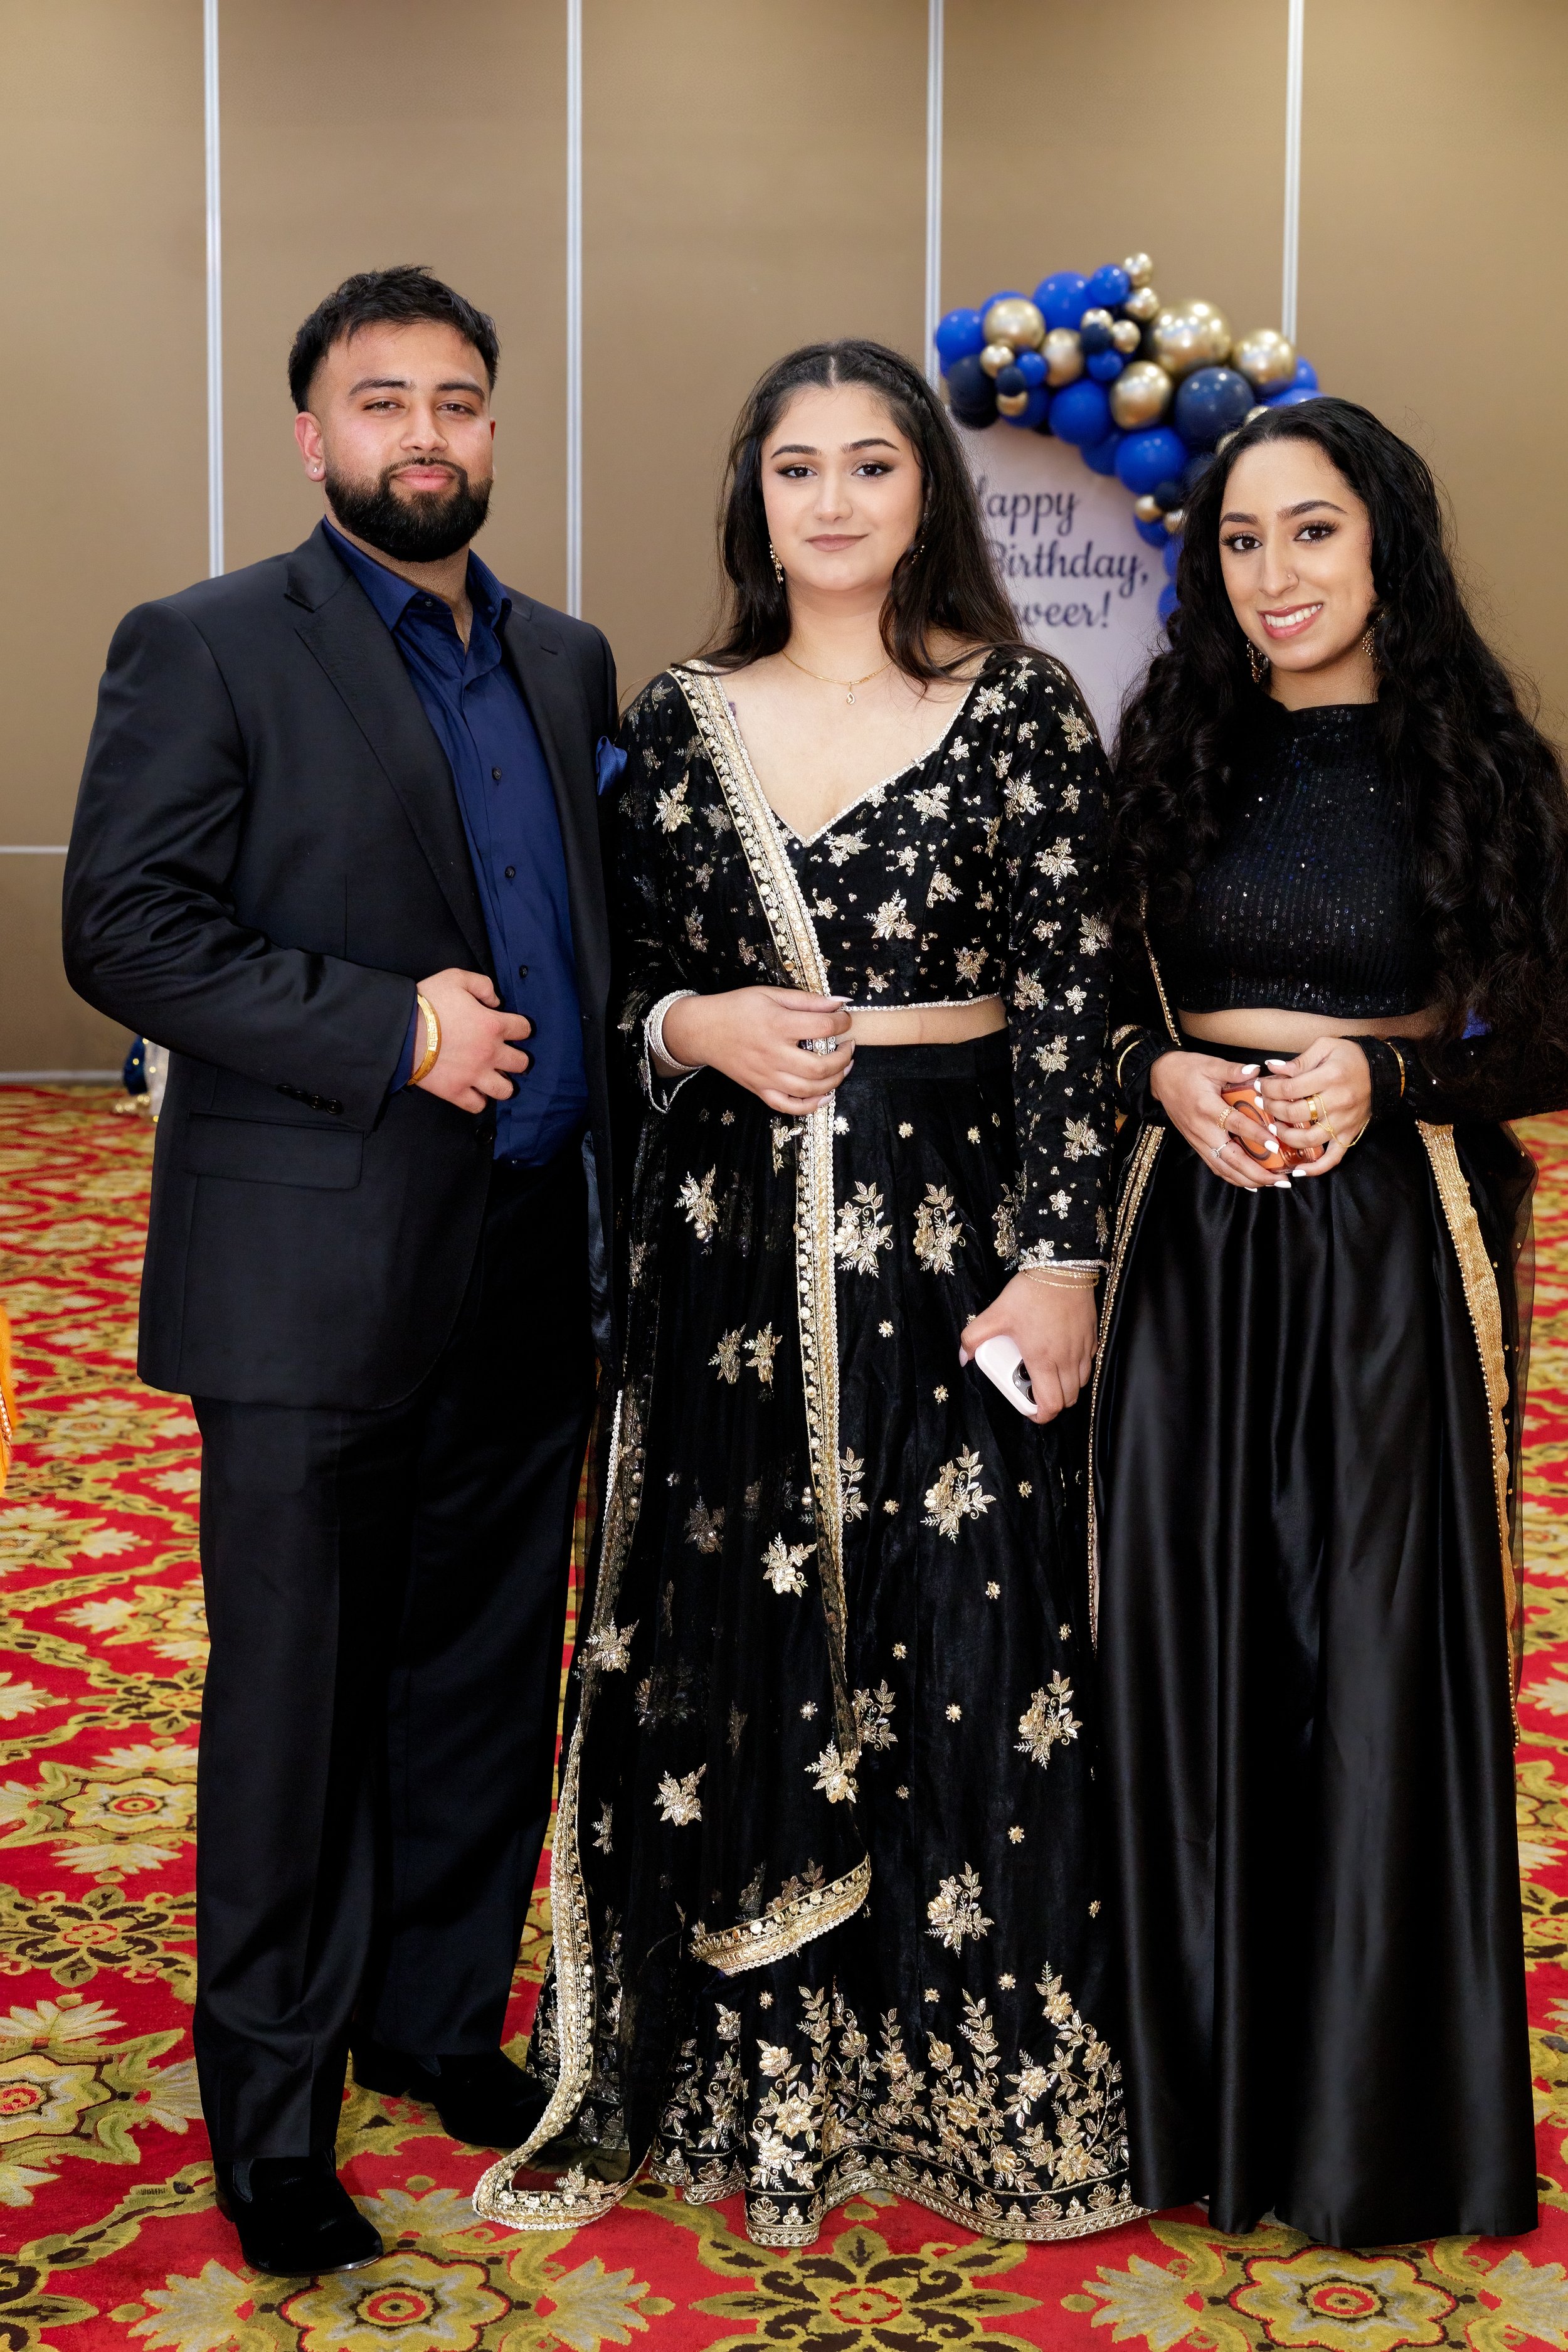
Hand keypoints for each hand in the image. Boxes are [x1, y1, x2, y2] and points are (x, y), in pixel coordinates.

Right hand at [414, 968, 531, 1113]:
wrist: (399, 1030)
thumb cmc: (427, 1002)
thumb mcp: (456, 978)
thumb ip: (483, 985)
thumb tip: (497, 1002)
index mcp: (493, 1025)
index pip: (524, 1029)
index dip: (520, 1027)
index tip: (512, 1028)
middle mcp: (489, 1053)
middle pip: (522, 1063)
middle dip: (517, 1058)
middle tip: (505, 1055)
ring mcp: (474, 1075)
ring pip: (506, 1090)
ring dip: (503, 1083)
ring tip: (493, 1076)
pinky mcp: (456, 1092)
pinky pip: (478, 1105)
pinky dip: (478, 1100)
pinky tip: (474, 1090)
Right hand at [661, 987, 853, 1115]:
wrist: (703, 1030)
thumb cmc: (737, 1008)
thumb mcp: (771, 994)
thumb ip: (807, 1000)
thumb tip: (841, 1001)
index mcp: (777, 1025)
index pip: (823, 1027)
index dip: (842, 1022)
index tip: (844, 1019)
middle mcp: (773, 1054)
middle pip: (820, 1067)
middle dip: (844, 1057)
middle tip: (849, 1046)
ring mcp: (766, 1076)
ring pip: (809, 1089)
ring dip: (835, 1080)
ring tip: (843, 1067)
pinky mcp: (759, 1089)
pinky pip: (787, 1106)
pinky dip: (810, 1106)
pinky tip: (824, 1095)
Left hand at [960, 1274, 1097, 1423]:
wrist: (1062, 1268)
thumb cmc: (1030, 1292)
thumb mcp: (996, 1314)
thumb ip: (974, 1337)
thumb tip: (963, 1357)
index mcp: (1043, 1360)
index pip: (1050, 1404)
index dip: (1040, 1415)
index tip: (1029, 1409)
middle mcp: (1067, 1360)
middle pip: (1068, 1400)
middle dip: (1053, 1403)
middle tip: (1035, 1391)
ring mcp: (1082, 1349)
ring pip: (1081, 1384)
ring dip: (1066, 1387)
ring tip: (1048, 1373)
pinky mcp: (1092, 1337)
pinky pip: (1089, 1363)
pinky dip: (1078, 1369)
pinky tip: (1062, 1355)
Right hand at [1149, 1048, 1290, 1190]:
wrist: (1160, 1078)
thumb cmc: (1187, 1070)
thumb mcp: (1211, 1064)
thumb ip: (1234, 1070)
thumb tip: (1257, 1072)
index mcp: (1207, 1107)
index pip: (1235, 1124)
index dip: (1256, 1135)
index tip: (1275, 1145)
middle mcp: (1202, 1129)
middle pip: (1230, 1157)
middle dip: (1256, 1172)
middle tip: (1280, 1179)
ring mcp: (1198, 1140)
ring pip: (1223, 1168)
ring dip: (1247, 1179)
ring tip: (1271, 1183)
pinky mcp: (1196, 1145)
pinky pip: (1216, 1166)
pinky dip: (1233, 1177)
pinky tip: (1251, 1183)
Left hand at [1258, 1036, 1372, 1177]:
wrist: (1384, 1071)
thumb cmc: (1352, 1056)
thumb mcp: (1326, 1047)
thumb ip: (1299, 1060)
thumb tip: (1272, 1069)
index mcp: (1330, 1077)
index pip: (1290, 1088)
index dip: (1269, 1089)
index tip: (1260, 1087)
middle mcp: (1338, 1102)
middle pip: (1295, 1113)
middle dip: (1272, 1109)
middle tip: (1263, 1103)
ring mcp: (1344, 1122)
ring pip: (1309, 1139)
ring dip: (1285, 1136)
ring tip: (1273, 1127)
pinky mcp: (1350, 1134)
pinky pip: (1333, 1158)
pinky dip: (1315, 1168)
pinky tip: (1298, 1170)